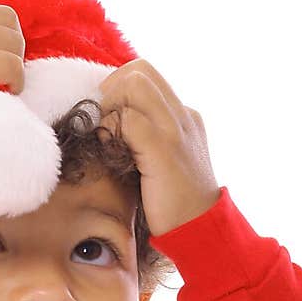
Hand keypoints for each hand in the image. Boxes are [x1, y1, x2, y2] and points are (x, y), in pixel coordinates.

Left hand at [97, 60, 219, 236]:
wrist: (200, 230)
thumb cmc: (174, 204)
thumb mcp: (163, 162)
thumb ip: (145, 139)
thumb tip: (108, 126)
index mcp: (184, 116)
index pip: (145, 75)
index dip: (117, 88)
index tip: (106, 117)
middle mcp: (183, 115)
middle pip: (139, 70)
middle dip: (110, 90)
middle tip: (101, 123)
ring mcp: (175, 130)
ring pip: (134, 84)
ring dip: (110, 106)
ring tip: (106, 136)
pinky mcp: (164, 150)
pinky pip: (129, 120)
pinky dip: (110, 130)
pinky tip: (109, 150)